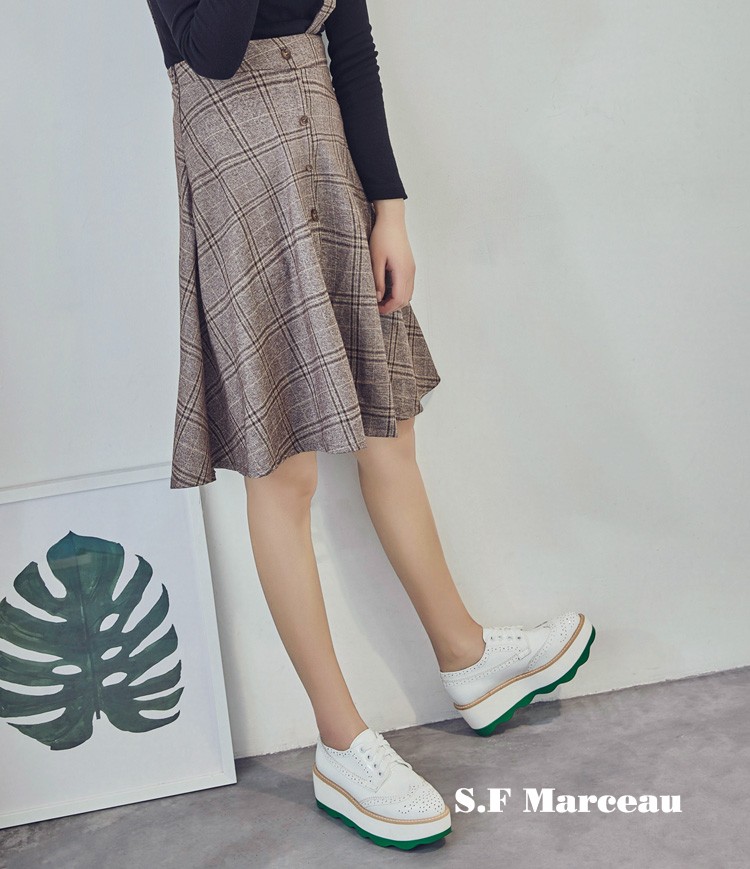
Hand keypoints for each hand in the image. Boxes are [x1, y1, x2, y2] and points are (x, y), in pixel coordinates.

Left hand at [368, 199, 414, 314]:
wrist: (392, 220)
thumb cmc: (383, 236)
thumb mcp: (376, 260)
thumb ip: (378, 281)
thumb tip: (378, 297)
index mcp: (402, 271)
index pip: (398, 299)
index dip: (387, 308)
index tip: (375, 309)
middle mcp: (410, 272)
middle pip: (405, 299)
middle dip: (392, 307)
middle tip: (377, 307)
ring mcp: (411, 269)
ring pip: (408, 294)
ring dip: (396, 300)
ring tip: (381, 299)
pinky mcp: (410, 265)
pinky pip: (408, 285)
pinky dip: (400, 292)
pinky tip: (388, 290)